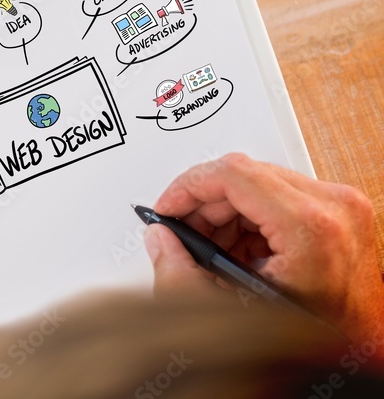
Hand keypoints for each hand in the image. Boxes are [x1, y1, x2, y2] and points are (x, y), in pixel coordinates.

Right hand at [144, 153, 383, 346]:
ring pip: (259, 183)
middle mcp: (334, 206)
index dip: (188, 187)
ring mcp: (342, 206)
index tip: (168, 207)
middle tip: (184, 234)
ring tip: (215, 252)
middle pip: (244, 175)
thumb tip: (161, 239)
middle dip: (205, 205)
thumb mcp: (235, 311)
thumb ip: (182, 273)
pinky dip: (251, 219)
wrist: (363, 351)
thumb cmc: (321, 341)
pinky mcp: (342, 211)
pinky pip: (280, 195)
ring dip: (227, 213)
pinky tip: (240, 252)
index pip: (233, 173)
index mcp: (311, 226)